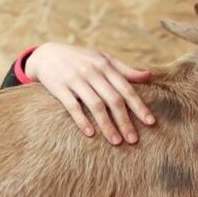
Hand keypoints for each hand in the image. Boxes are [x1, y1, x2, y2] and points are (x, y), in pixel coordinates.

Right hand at [26, 42, 155, 144]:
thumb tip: (149, 76)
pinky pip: (72, 106)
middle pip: (113, 99)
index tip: (150, 123)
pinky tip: (91, 134)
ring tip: (116, 142)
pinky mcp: (59, 88)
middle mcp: (92, 72)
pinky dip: (82, 120)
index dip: (139, 106)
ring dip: (107, 125)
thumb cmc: (80, 59)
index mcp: (105, 66)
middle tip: (133, 140)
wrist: (46, 54)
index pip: (126, 89)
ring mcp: (75, 80)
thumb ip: (124, 70)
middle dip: (125, 121)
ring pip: (95, 105)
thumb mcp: (102, 59)